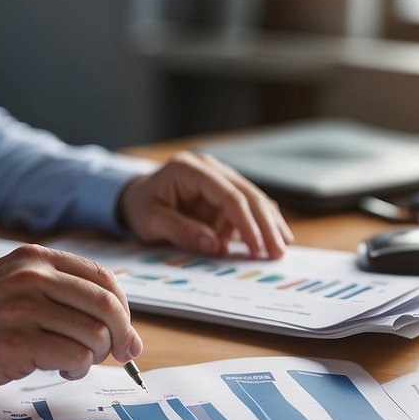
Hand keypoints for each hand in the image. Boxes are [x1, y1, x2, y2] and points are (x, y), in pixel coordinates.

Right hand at [0, 244, 142, 403]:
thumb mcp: (12, 289)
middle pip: (108, 306)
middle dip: (118, 337)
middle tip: (111, 355)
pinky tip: (57, 370)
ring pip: (95, 335)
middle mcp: (29, 276)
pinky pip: (75, 357)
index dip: (123, 310)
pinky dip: (75, 369)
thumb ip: (63, 298)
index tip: (122, 333)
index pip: (103, 278)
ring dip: (93, 357)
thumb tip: (128, 333)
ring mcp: (21, 309)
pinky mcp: (14, 343)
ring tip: (70, 363)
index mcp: (33, 258)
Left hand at [117, 151, 293, 258]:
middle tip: (279, 251)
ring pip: (253, 199)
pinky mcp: (225, 191)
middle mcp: (210, 168)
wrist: (136, 197)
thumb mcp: (151, 221)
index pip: (228, 195)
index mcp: (190, 169)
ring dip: (268, 224)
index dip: (246, 222)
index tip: (257, 248)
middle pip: (247, 194)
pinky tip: (273, 239)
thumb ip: (181, 231)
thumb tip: (215, 246)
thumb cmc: (141, 207)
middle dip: (265, 225)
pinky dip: (259, 224)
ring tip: (282, 248)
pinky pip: (247, 206)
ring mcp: (220, 177)